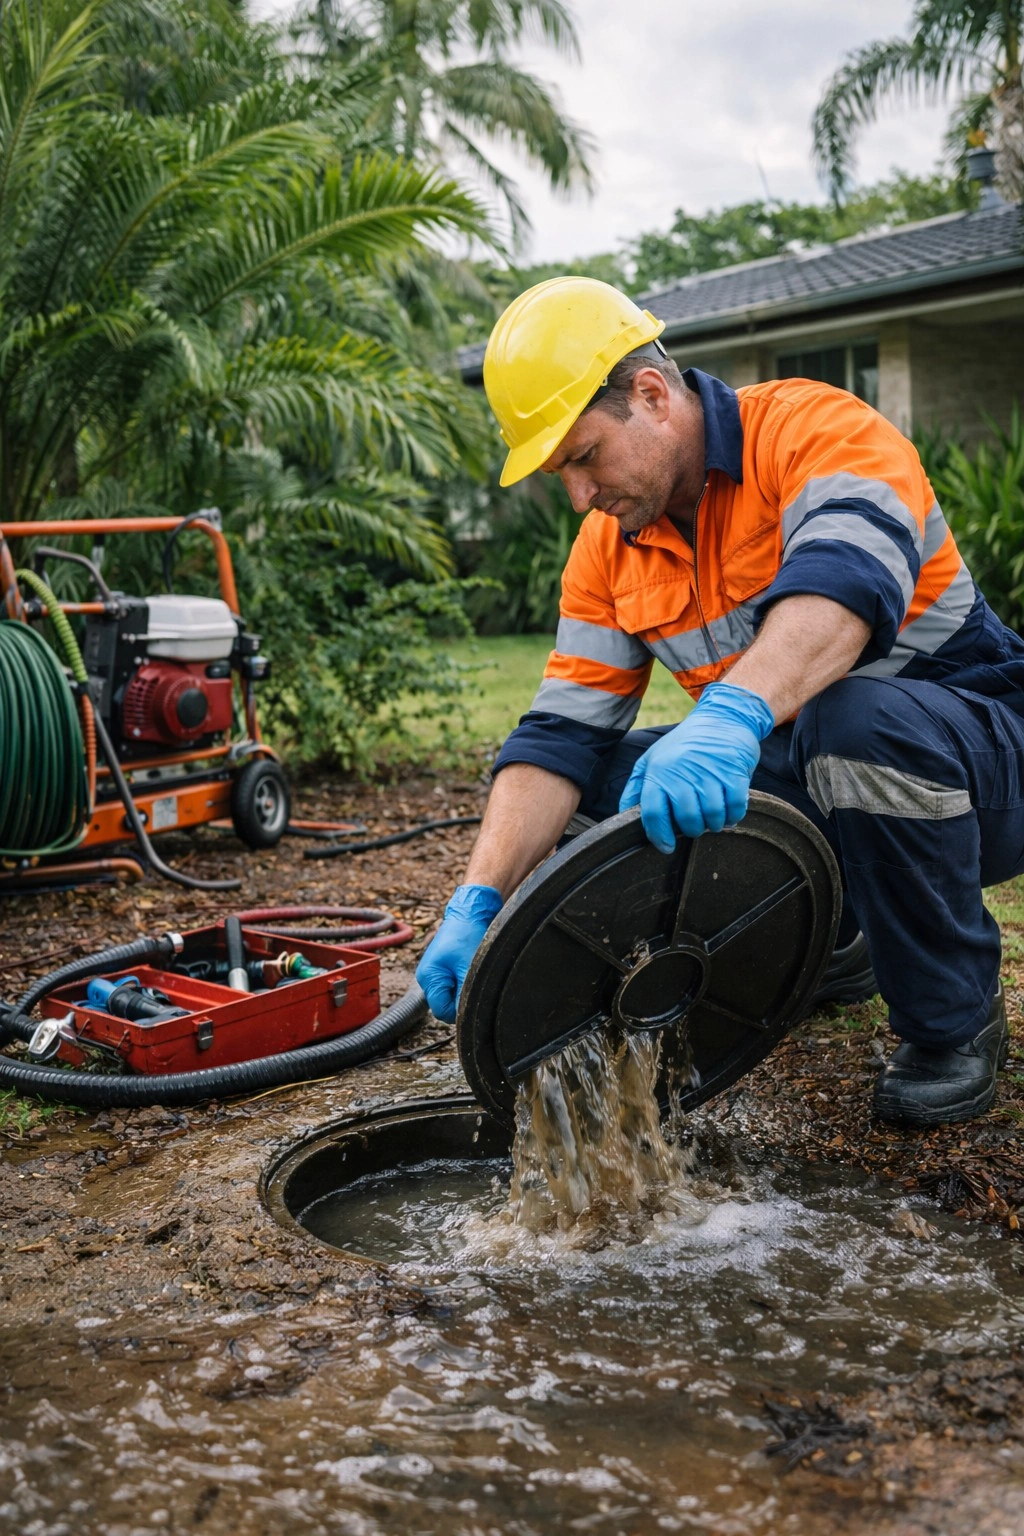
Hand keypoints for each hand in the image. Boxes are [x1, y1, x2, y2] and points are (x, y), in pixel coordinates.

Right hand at [415, 884, 502, 1021]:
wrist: (468, 913)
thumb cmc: (468, 936)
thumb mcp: (469, 968)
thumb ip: (465, 994)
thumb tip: (465, 1015)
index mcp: (428, 978)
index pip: (442, 1011)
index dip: (459, 1010)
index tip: (474, 997)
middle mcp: (425, 977)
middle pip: (443, 1004)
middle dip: (459, 999)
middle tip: (473, 980)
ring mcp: (430, 972)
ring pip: (447, 995)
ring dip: (460, 989)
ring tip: (469, 970)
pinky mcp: (438, 968)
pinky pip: (448, 985)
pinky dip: (459, 981)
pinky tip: (466, 967)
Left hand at [619, 681, 773, 852]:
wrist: (722, 718)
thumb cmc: (684, 745)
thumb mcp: (653, 759)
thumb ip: (637, 787)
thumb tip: (624, 814)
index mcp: (658, 771)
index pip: (653, 813)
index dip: (659, 836)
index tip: (666, 846)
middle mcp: (682, 772)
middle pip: (686, 819)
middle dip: (692, 830)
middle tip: (695, 827)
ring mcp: (709, 772)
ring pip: (712, 817)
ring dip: (713, 825)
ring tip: (712, 819)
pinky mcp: (733, 773)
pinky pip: (735, 808)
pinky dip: (733, 816)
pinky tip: (728, 812)